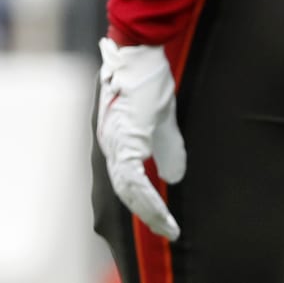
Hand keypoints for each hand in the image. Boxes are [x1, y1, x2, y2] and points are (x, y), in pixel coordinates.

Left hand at [95, 37, 184, 240]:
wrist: (140, 52)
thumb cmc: (150, 80)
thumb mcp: (162, 120)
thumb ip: (166, 148)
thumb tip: (173, 176)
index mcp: (116, 139)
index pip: (126, 180)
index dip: (142, 202)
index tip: (161, 219)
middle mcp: (109, 143)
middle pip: (124, 191)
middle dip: (146, 214)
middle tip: (168, 232)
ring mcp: (114, 141)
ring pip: (128, 190)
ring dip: (149, 212)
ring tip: (169, 228)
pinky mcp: (125, 138)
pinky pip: (135, 179)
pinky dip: (149, 198)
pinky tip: (163, 211)